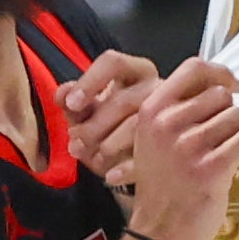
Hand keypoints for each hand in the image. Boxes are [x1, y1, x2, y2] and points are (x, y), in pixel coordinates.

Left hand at [61, 50, 161, 188]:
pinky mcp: (175, 146)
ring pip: (137, 128)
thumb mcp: (90, 111)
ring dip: (108, 146)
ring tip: (92, 159)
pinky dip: (126, 168)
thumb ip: (73, 101)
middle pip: (124, 100)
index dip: (89, 82)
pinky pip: (150, 156)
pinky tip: (110, 176)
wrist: (140, 154)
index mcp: (136, 71)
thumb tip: (62, 94)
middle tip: (74, 142)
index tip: (71, 104)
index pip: (113, 63)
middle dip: (94, 125)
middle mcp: (157, 88)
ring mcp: (171, 117)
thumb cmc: (112, 124)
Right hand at [125, 58, 238, 239]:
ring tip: (227, 154)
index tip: (233, 86)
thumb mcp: (153, 139)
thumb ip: (178, 109)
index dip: (220, 73)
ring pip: (238, 117)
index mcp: (152, 111)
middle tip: (221, 139)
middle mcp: (167, 123)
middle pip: (222, 96)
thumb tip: (222, 83)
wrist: (159, 233)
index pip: (194, 69)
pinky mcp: (212, 167)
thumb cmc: (162, 185)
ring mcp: (189, 145)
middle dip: (228, 116)